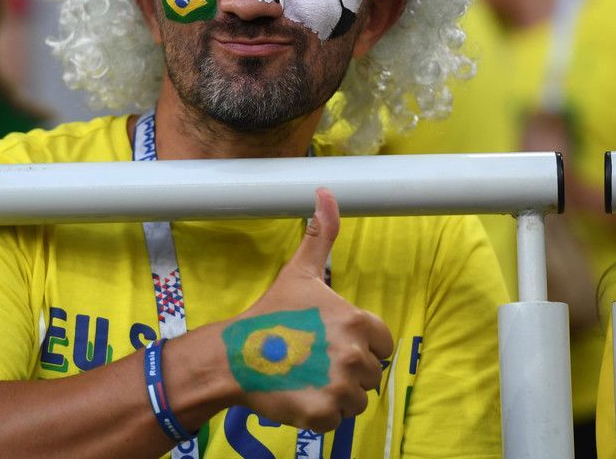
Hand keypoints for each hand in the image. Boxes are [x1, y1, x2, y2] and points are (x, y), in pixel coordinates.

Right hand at [221, 188, 393, 431]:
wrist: (234, 355)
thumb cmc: (269, 314)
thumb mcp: (299, 272)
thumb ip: (322, 235)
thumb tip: (326, 192)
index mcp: (356, 320)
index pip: (381, 343)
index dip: (358, 343)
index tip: (329, 340)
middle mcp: (354, 354)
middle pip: (369, 374)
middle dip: (345, 370)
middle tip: (312, 360)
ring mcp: (339, 386)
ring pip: (356, 400)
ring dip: (335, 394)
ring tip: (306, 378)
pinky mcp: (324, 414)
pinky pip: (337, 422)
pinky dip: (320, 415)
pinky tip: (299, 396)